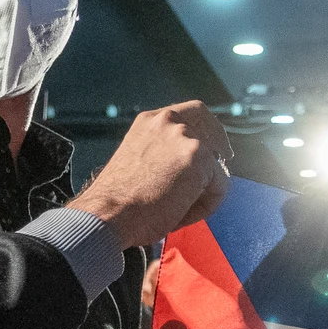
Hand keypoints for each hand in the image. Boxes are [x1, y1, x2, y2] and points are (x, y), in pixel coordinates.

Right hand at [67, 102, 232, 249]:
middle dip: (217, 152)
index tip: (217, 149)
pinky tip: (183, 215)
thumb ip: (163, 153)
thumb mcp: (138, 161)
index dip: (209, 130)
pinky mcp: (199, 158)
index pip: (192, 112)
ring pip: (215, 163)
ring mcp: (185, 137)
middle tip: (219, 172)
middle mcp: (169, 121)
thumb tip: (189, 168)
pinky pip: (220, 186)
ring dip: (205, 188)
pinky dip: (207, 205)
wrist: (107, 214)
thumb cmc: (117, 201)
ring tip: (180, 210)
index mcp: (149, 121)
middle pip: (211, 128)